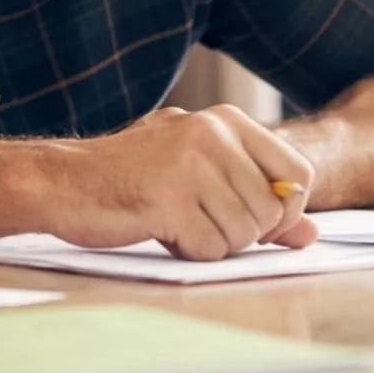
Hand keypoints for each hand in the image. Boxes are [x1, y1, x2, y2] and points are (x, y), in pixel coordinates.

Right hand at [49, 105, 319, 260]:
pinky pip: (210, 248)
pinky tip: (162, 230)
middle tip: (201, 220)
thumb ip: (256, 196)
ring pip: (244, 234)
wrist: (63, 181)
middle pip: (272, 212)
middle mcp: (213, 134)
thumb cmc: (132, 177)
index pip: (298, 174)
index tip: (256, 221)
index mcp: (225, 121)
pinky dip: (189, 251)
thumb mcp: (199, 172)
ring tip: (178, 221)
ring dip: (214, 242)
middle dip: (243, 232)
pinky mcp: (169, 199)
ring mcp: (191, 165)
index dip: (286, 211)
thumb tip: (311, 233)